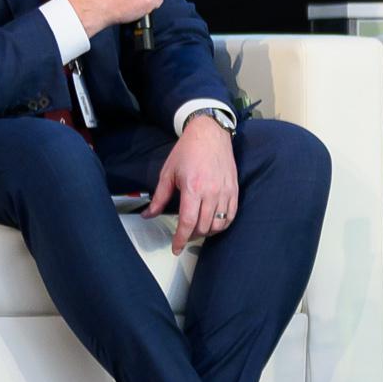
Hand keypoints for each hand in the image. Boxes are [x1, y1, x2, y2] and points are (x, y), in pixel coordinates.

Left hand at [145, 114, 238, 248]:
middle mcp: (211, 192)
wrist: (210, 134)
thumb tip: (149, 214)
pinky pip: (231, 214)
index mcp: (192, 188)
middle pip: (203, 226)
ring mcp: (225, 191)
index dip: (181, 239)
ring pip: (219, 224)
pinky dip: (222, 224)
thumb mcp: (168, 173)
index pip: (187, 222)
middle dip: (192, 236)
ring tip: (198, 230)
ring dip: (207, 232)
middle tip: (184, 237)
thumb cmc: (188, 151)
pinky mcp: (234, 189)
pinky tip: (213, 223)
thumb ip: (159, 197)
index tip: (176, 247)